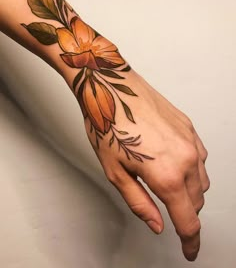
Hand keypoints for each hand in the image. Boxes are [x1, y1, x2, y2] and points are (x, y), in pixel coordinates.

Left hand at [82, 70, 209, 261]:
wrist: (113, 89)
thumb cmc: (109, 126)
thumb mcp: (116, 173)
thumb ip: (140, 203)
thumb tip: (158, 223)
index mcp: (167, 175)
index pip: (188, 221)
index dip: (190, 242)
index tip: (189, 250)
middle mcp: (187, 158)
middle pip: (196, 202)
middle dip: (184, 214)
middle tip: (168, 214)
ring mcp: (191, 141)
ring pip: (201, 181)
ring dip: (189, 192)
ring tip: (167, 186)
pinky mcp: (189, 129)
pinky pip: (200, 159)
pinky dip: (191, 170)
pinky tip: (173, 164)